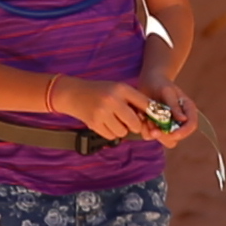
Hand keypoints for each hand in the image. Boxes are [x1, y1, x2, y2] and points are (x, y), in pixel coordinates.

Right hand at [56, 74, 171, 141]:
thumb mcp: (117, 89)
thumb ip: (133, 101)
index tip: (152, 119)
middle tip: (129, 122)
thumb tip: (151, 118)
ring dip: (122, 129)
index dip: (151, 114)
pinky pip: (112, 136)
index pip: (145, 104)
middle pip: (136, 123)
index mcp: (121, 88)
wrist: (73, 93)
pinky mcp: (94, 123)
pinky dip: (111, 133)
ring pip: (123, 132)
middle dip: (135, 125)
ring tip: (114, 120)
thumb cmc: (100, 92)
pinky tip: (105, 123)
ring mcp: (102, 113)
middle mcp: (112, 100)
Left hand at [147, 77, 203, 141]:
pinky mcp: (156, 128)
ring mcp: (167, 126)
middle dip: (166, 136)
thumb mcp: (167, 91)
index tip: (172, 133)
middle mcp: (179, 121)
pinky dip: (145, 129)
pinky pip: (150, 136)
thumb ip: (174, 106)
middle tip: (154, 131)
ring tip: (147, 120)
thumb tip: (183, 120)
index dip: (183, 132)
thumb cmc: (160, 83)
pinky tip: (142, 118)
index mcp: (187, 110)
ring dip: (154, 133)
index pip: (191, 125)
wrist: (148, 82)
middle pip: (177, 137)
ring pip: (164, 140)